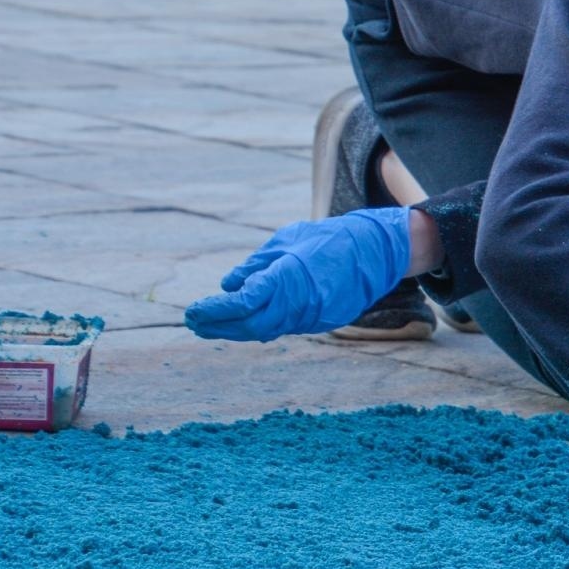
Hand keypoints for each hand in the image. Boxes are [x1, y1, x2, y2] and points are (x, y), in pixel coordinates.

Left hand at [185, 208, 411, 340]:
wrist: (375, 251)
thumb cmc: (328, 238)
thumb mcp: (287, 240)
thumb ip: (257, 264)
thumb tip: (228, 285)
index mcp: (290, 277)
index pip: (244, 302)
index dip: (216, 310)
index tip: (193, 310)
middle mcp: (300, 301)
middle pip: (251, 325)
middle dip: (219, 326)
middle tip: (194, 323)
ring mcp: (313, 315)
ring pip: (265, 330)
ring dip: (235, 329)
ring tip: (209, 325)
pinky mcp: (321, 322)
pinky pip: (282, 327)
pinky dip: (258, 327)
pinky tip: (241, 323)